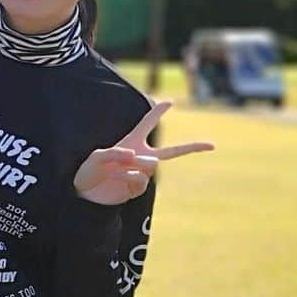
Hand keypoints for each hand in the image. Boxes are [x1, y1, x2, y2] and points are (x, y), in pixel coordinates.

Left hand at [73, 101, 213, 205]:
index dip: (158, 112)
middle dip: (193, 147)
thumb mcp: (97, 157)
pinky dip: (130, 176)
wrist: (84, 194)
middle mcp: (140, 157)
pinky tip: (117, 176)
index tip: (170, 101)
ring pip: (152, 164)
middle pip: (173, 151)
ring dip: (137, 164)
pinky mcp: (137, 188)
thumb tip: (135, 158)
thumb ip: (115, 154)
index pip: (147, 124)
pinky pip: (143, 179)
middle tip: (211, 145)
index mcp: (131, 142)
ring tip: (118, 169)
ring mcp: (141, 173)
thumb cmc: (88, 171)